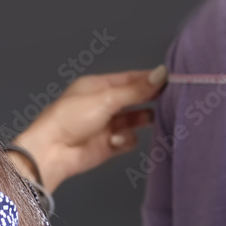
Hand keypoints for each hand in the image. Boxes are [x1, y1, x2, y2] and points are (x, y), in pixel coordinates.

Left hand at [10, 66, 167, 192]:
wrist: (52, 152)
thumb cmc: (72, 118)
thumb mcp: (106, 99)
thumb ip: (136, 90)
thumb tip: (161, 73)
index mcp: (98, 86)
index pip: (130, 79)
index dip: (150, 79)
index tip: (172, 79)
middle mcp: (103, 103)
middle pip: (133, 98)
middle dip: (148, 99)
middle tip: (169, 99)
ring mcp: (106, 125)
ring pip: (134, 120)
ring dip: (140, 120)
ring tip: (150, 119)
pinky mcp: (108, 145)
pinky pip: (127, 139)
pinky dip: (126, 140)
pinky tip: (116, 140)